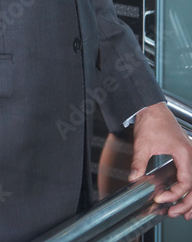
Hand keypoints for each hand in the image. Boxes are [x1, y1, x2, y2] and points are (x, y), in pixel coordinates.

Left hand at [130, 102, 191, 218]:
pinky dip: (189, 187)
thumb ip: (138, 163)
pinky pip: (191, 174)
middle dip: (187, 202)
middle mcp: (190, 154)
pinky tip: (182, 195)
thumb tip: (133, 178)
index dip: (174, 194)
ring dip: (191, 198)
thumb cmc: (150, 120)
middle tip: (175, 213)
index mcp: (184, 152)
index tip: (160, 198)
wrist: (150, 106)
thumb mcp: (142, 144)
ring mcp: (190, 153)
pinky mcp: (185, 153)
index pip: (185, 182)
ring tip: (185, 212)